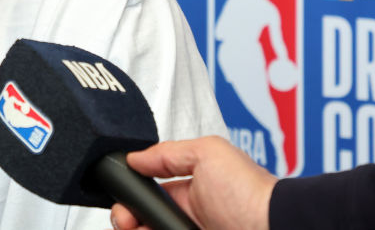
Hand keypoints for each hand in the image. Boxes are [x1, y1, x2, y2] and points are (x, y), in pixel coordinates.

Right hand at [109, 136, 275, 229]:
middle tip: (127, 222)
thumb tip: (135, 158)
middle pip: (142, 221)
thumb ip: (168, 153)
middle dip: (126, 218)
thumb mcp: (208, 154)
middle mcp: (189, 219)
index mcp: (191, 191)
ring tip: (136, 229)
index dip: (130, 196)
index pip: (148, 194)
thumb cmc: (252, 194)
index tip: (122, 200)